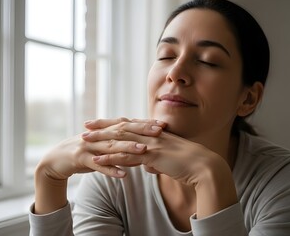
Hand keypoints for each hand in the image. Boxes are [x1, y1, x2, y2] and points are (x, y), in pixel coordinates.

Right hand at [36, 117, 166, 180]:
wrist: (56, 160)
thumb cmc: (84, 154)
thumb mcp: (102, 148)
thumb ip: (120, 147)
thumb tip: (142, 150)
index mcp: (105, 130)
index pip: (128, 124)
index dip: (145, 124)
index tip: (162, 125)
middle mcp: (98, 135)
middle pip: (122, 130)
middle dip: (141, 130)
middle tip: (159, 132)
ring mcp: (89, 146)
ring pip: (111, 146)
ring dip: (128, 148)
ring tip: (144, 149)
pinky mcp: (80, 159)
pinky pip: (98, 165)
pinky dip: (111, 170)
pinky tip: (123, 175)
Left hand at [83, 119, 237, 216]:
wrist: (205, 167)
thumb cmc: (190, 164)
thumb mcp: (169, 160)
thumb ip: (157, 161)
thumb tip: (149, 167)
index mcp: (155, 133)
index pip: (131, 125)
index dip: (114, 123)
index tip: (101, 122)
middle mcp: (151, 135)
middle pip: (121, 128)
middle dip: (102, 126)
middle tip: (86, 124)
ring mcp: (151, 144)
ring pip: (120, 139)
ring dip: (100, 140)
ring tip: (84, 140)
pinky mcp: (152, 156)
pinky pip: (126, 156)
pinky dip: (110, 158)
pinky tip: (97, 160)